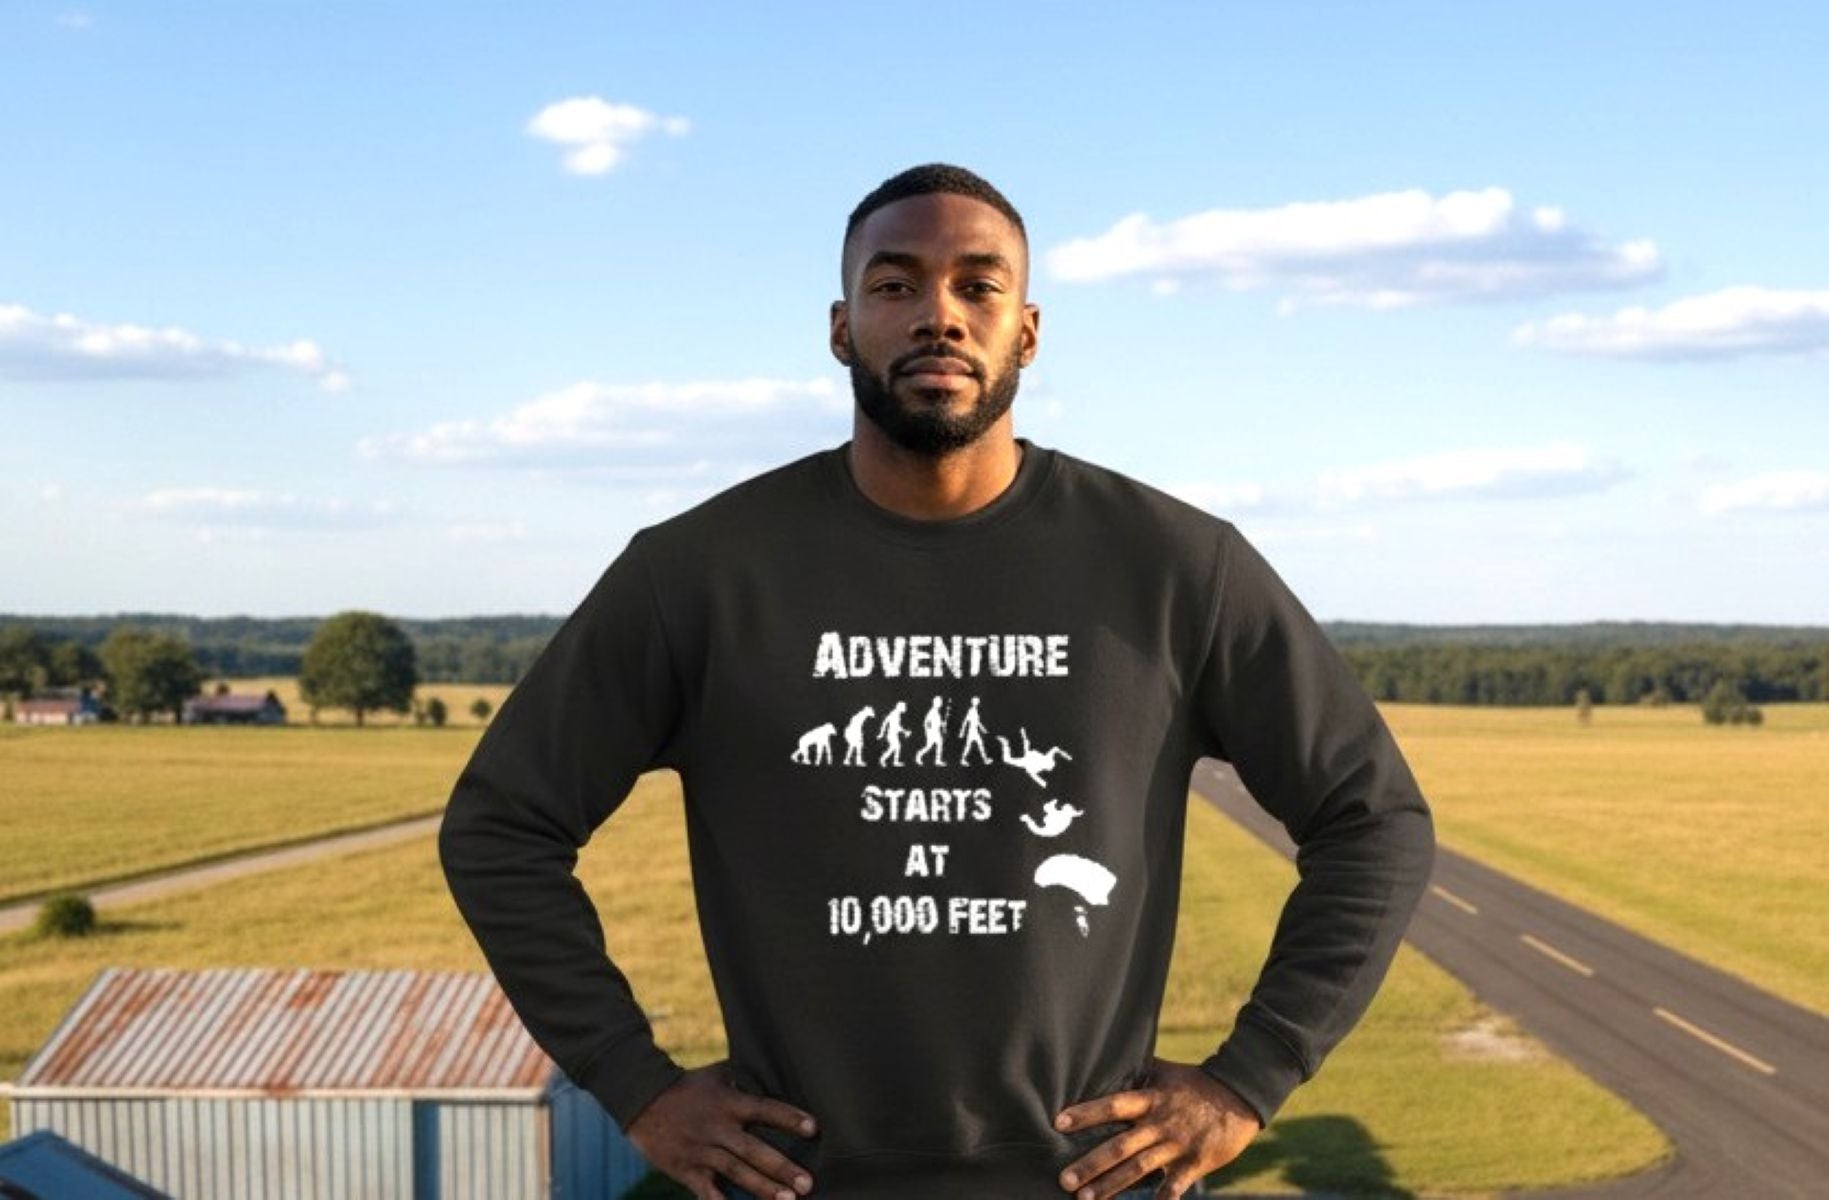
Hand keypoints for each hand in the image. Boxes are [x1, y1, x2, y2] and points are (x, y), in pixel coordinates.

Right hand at [624, 1058, 819, 1199]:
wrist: (640, 1100)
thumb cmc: (685, 1086)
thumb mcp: (715, 1075)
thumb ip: (743, 1079)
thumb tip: (771, 1072)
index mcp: (728, 1102)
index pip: (765, 1109)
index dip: (789, 1118)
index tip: (813, 1128)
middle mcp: (718, 1127)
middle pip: (754, 1150)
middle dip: (781, 1168)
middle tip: (807, 1183)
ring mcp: (701, 1150)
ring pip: (736, 1172)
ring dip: (762, 1188)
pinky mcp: (685, 1169)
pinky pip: (706, 1191)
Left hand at [1052, 1055, 1261, 1198]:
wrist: (1239, 1095)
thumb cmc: (1196, 1083)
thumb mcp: (1165, 1072)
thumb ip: (1137, 1072)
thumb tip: (1105, 1057)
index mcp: (1151, 1099)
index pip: (1113, 1105)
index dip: (1087, 1113)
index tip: (1059, 1122)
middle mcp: (1160, 1123)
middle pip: (1120, 1146)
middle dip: (1091, 1164)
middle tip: (1064, 1179)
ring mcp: (1176, 1145)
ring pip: (1139, 1169)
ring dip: (1111, 1186)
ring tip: (1085, 1199)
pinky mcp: (1194, 1163)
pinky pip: (1173, 1187)